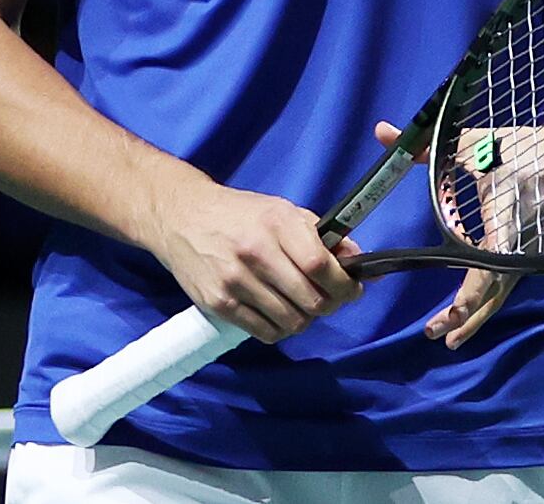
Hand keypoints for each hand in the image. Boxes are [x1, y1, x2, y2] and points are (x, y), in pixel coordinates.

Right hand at [137, 170, 360, 341]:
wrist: (184, 218)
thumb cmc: (241, 215)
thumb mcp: (284, 212)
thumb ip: (323, 236)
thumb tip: (359, 260)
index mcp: (278, 224)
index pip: (321, 265)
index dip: (344, 284)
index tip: (353, 289)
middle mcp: (256, 253)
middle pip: (310, 299)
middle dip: (329, 305)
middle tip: (330, 300)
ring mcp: (235, 281)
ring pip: (290, 321)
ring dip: (305, 319)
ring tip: (303, 307)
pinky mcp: (219, 303)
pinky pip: (263, 332)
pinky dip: (279, 329)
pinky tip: (279, 315)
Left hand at [372, 119, 515, 348]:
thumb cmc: (523, 148)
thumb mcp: (475, 142)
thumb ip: (426, 144)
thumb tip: (381, 132)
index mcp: (505, 212)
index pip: (492, 254)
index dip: (477, 282)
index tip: (458, 307)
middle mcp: (517, 240)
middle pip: (494, 287)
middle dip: (467, 312)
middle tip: (435, 332)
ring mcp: (523, 252)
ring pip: (499, 294)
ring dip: (474, 318)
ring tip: (446, 340)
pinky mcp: (525, 256)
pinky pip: (503, 288)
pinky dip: (484, 308)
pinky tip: (466, 323)